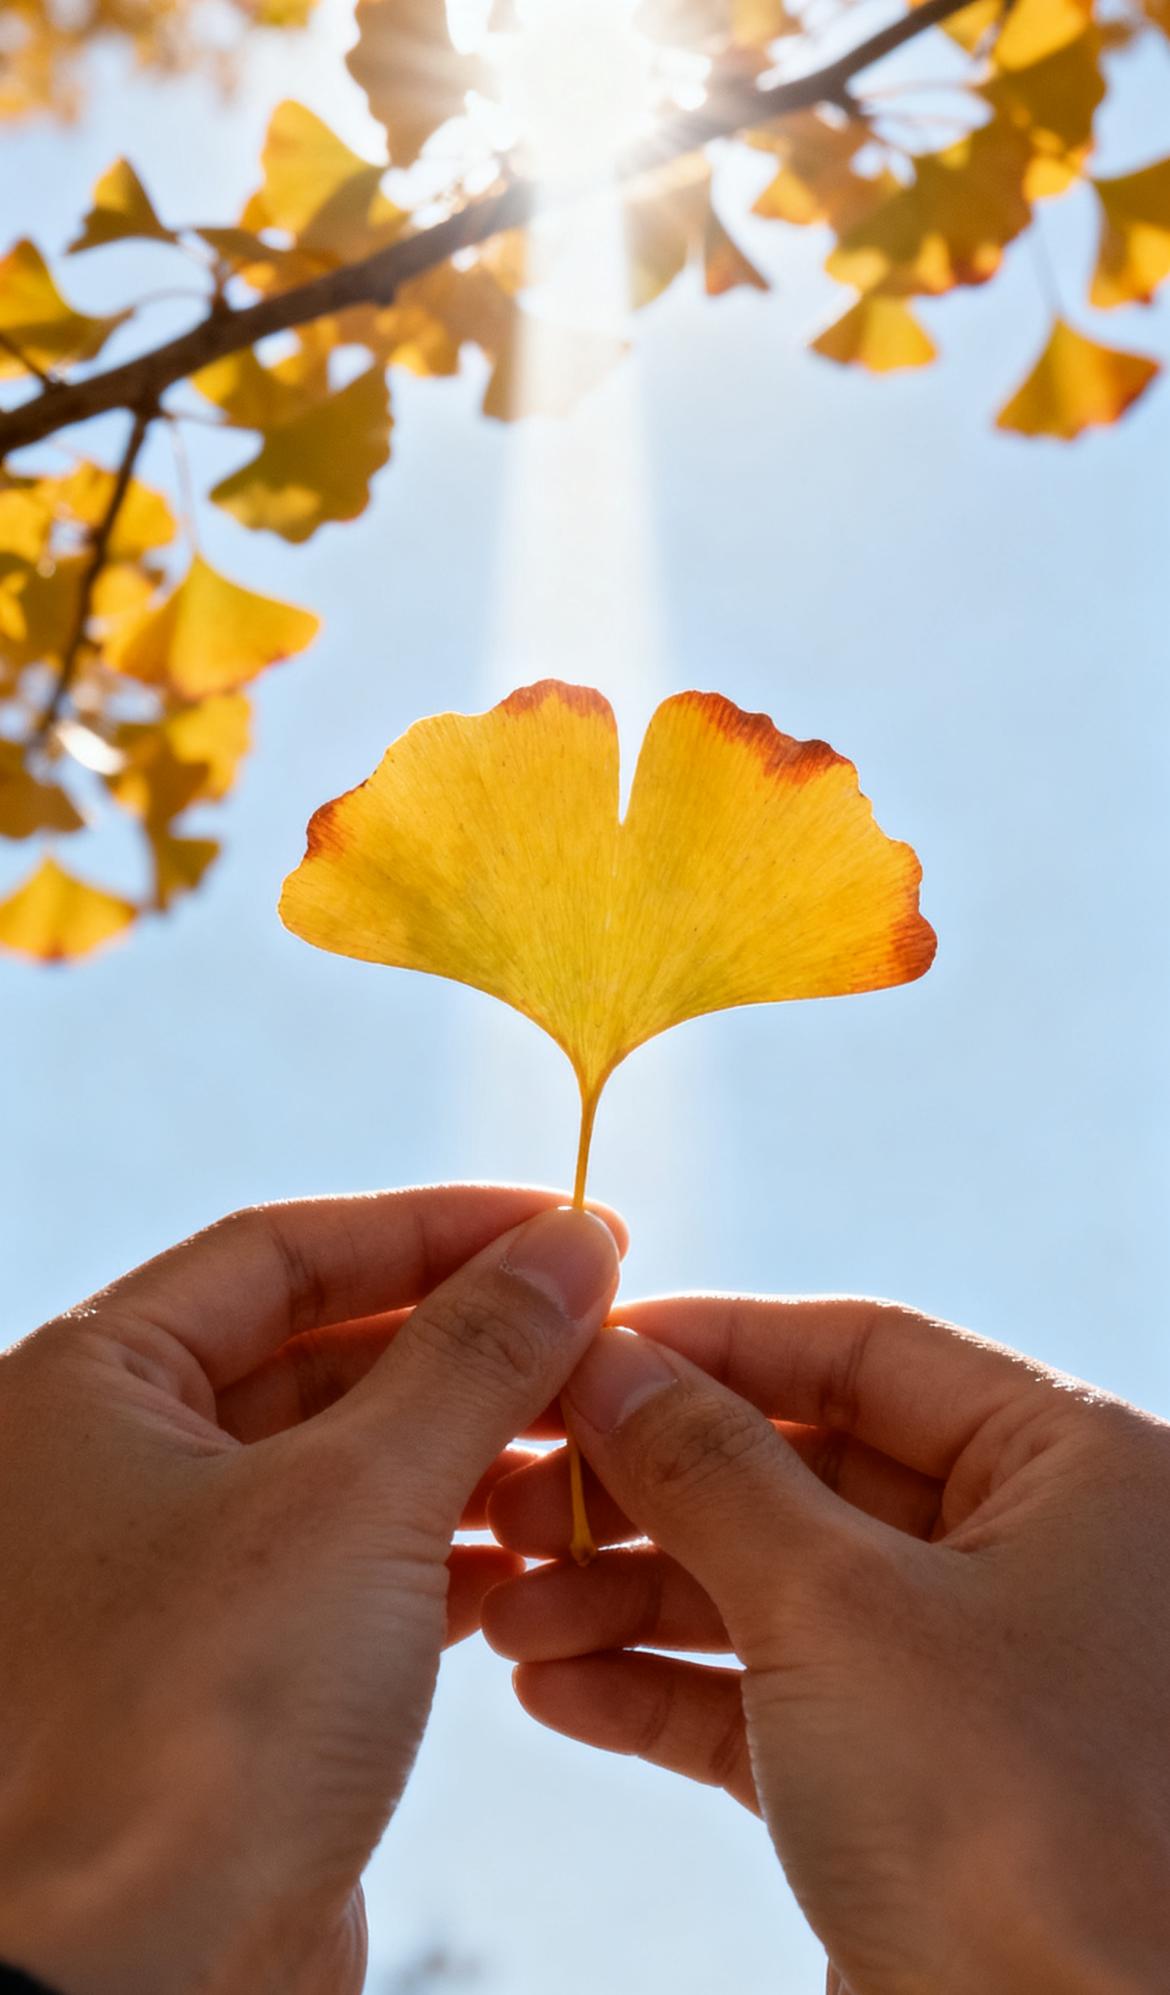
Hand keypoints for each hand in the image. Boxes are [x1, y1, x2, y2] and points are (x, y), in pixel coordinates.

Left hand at [0, 1186, 621, 1994]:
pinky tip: (532, 1551)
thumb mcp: (357, 1498)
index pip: (282, 1250)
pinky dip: (445, 1546)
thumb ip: (475, 1353)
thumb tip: (572, 1243)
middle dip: (464, 1342)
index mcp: (87, 1388)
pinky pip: (350, 1563)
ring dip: (469, 1447)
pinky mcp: (228, 1671)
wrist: (142, 1992)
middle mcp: (109, 1467)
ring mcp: (166, 1575)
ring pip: (345, 1462)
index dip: (435, 1228)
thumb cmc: (196, 1730)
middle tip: (601, 1329)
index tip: (565, 1225)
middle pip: (319, 1350)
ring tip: (585, 1449)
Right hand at [486, 1296, 1169, 1993]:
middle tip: (519, 1501)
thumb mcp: (837, 1610)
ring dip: (635, 1599)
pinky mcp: (921, 1783)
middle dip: (651, 1493)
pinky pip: (778, 1700)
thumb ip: (711, 1468)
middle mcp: (1036, 1554)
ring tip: (512, 1618)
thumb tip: (610, 1360)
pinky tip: (559, 1691)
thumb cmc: (1012, 1830)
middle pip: (806, 1469)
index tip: (581, 1351)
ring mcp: (975, 1673)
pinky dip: (670, 1691)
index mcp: (1072, 1467)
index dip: (713, 1343)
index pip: (866, 1351)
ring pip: (778, 1589)